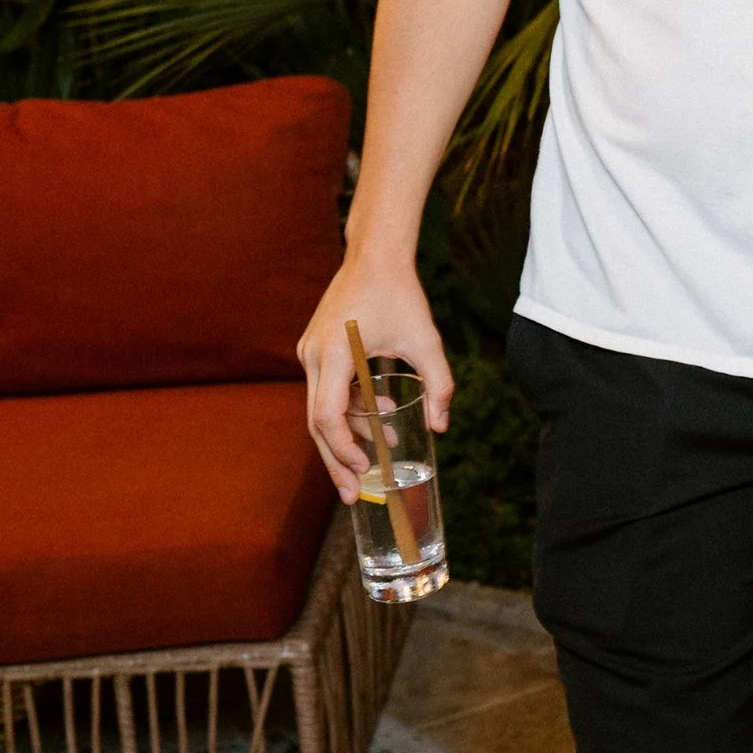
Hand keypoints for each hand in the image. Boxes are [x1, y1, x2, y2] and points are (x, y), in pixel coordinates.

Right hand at [300, 258, 453, 500]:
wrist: (375, 255)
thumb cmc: (401, 294)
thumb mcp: (426, 341)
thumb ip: (438, 385)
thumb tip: (441, 427)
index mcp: (334, 353)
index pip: (326, 415)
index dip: (342, 449)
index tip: (365, 469)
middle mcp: (313, 355)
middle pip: (316, 422)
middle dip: (336, 461)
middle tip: (353, 497)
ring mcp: (311, 352)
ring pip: (322, 409)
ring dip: (350, 434)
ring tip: (382, 453)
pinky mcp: (318, 349)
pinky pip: (328, 390)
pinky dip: (350, 409)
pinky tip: (381, 417)